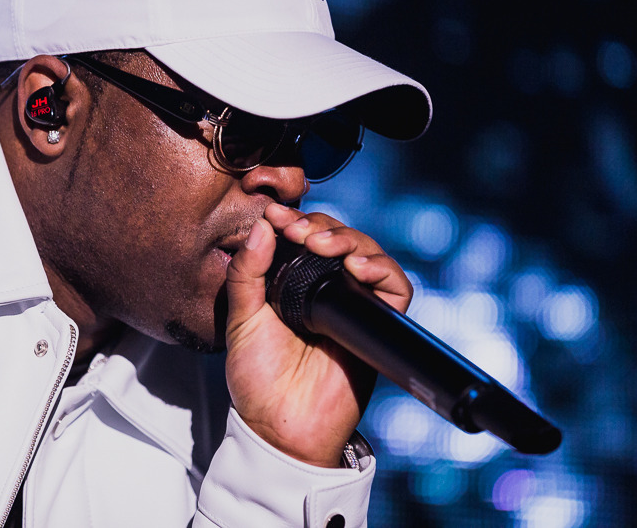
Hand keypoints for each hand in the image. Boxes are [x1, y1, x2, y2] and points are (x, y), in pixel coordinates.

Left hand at [223, 203, 412, 466]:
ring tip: (323, 245)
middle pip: (338, 236)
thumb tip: (262, 227)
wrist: (282, 424)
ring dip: (348, 239)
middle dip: (321, 225)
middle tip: (299, 231)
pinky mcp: (376, 323)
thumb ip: (247, 272)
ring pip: (366, 252)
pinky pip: (395, 287)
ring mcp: (352, 303)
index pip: (303, 234)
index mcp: (291, 281)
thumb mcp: (241, 317)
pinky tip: (357, 268)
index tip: (276, 214)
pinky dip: (382, 269)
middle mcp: (324, 287)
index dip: (295, 219)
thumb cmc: (258, 377)